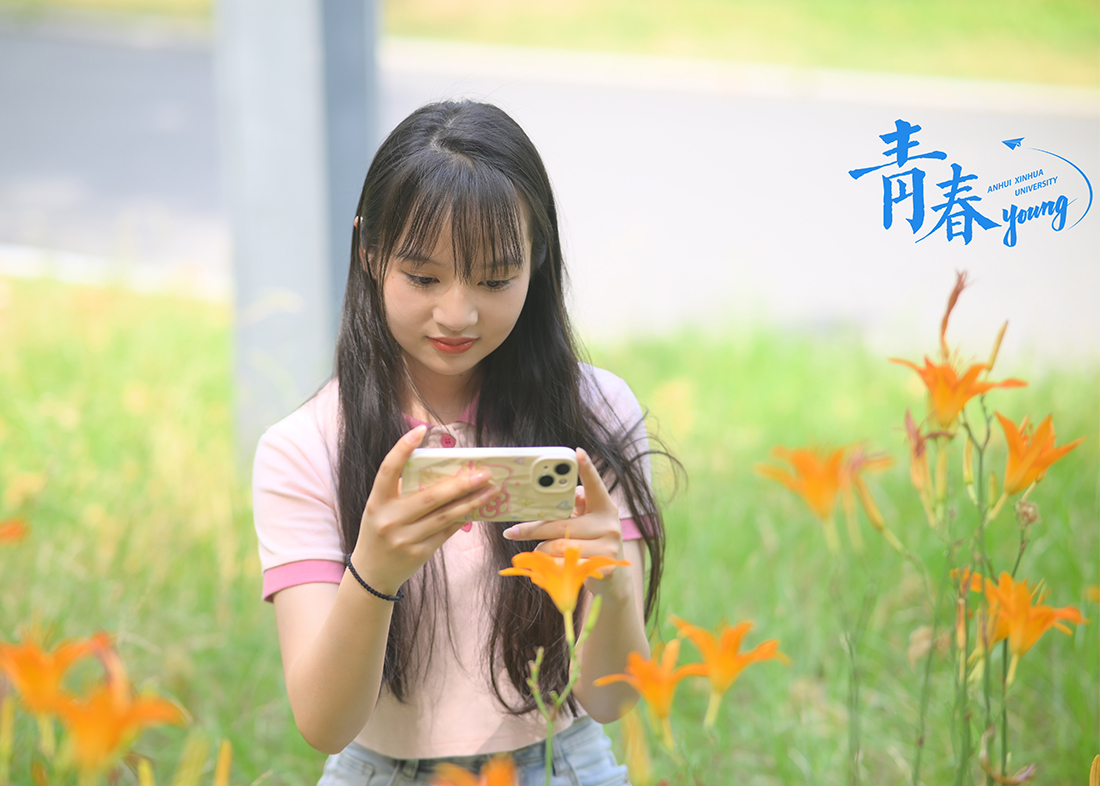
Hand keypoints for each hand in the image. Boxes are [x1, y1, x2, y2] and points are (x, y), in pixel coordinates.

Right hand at [350, 426, 496, 594]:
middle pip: (430, 496)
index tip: (421, 429)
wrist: (371, 573)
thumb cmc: (380, 531)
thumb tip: (443, 471)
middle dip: (460, 483)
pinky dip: (464, 517)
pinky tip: (478, 507)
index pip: (388, 469)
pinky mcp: (419, 553)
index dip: (403, 448)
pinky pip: (447, 531)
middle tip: (483, 473)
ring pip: (445, 515)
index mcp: (377, 502)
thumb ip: (403, 491)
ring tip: (491, 490)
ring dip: (471, 501)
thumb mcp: (381, 508)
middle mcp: (390, 520)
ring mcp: (405, 538)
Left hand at [502, 448, 626, 590]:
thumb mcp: (588, 521)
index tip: (577, 452)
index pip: (594, 485)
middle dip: (532, 528)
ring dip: (541, 549)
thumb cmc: (593, 542)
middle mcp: (609, 524)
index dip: (587, 469)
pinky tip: (547, 566)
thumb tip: (552, 493)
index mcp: (605, 507)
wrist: (613, 578)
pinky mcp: (602, 566)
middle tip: (511, 531)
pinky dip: (550, 565)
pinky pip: (564, 564)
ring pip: (559, 545)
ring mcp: (608, 546)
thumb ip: (575, 506)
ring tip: (537, 550)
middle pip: (562, 523)